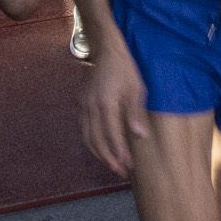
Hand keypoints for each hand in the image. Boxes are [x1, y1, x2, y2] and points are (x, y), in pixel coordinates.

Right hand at [80, 44, 150, 175]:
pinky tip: (101, 147)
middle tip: (120, 170)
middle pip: (96, 140)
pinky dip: (91, 141)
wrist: (107, 50)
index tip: (128, 165)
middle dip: (108, 158)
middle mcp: (91, 106)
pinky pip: (84, 127)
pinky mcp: (81, 102)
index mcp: (106, 103)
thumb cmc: (125, 68)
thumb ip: (135, 114)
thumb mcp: (136, 89)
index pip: (112, 135)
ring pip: (87, 136)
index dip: (119, 152)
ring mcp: (83, 105)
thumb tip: (140, 136)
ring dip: (98, 153)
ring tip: (111, 163)